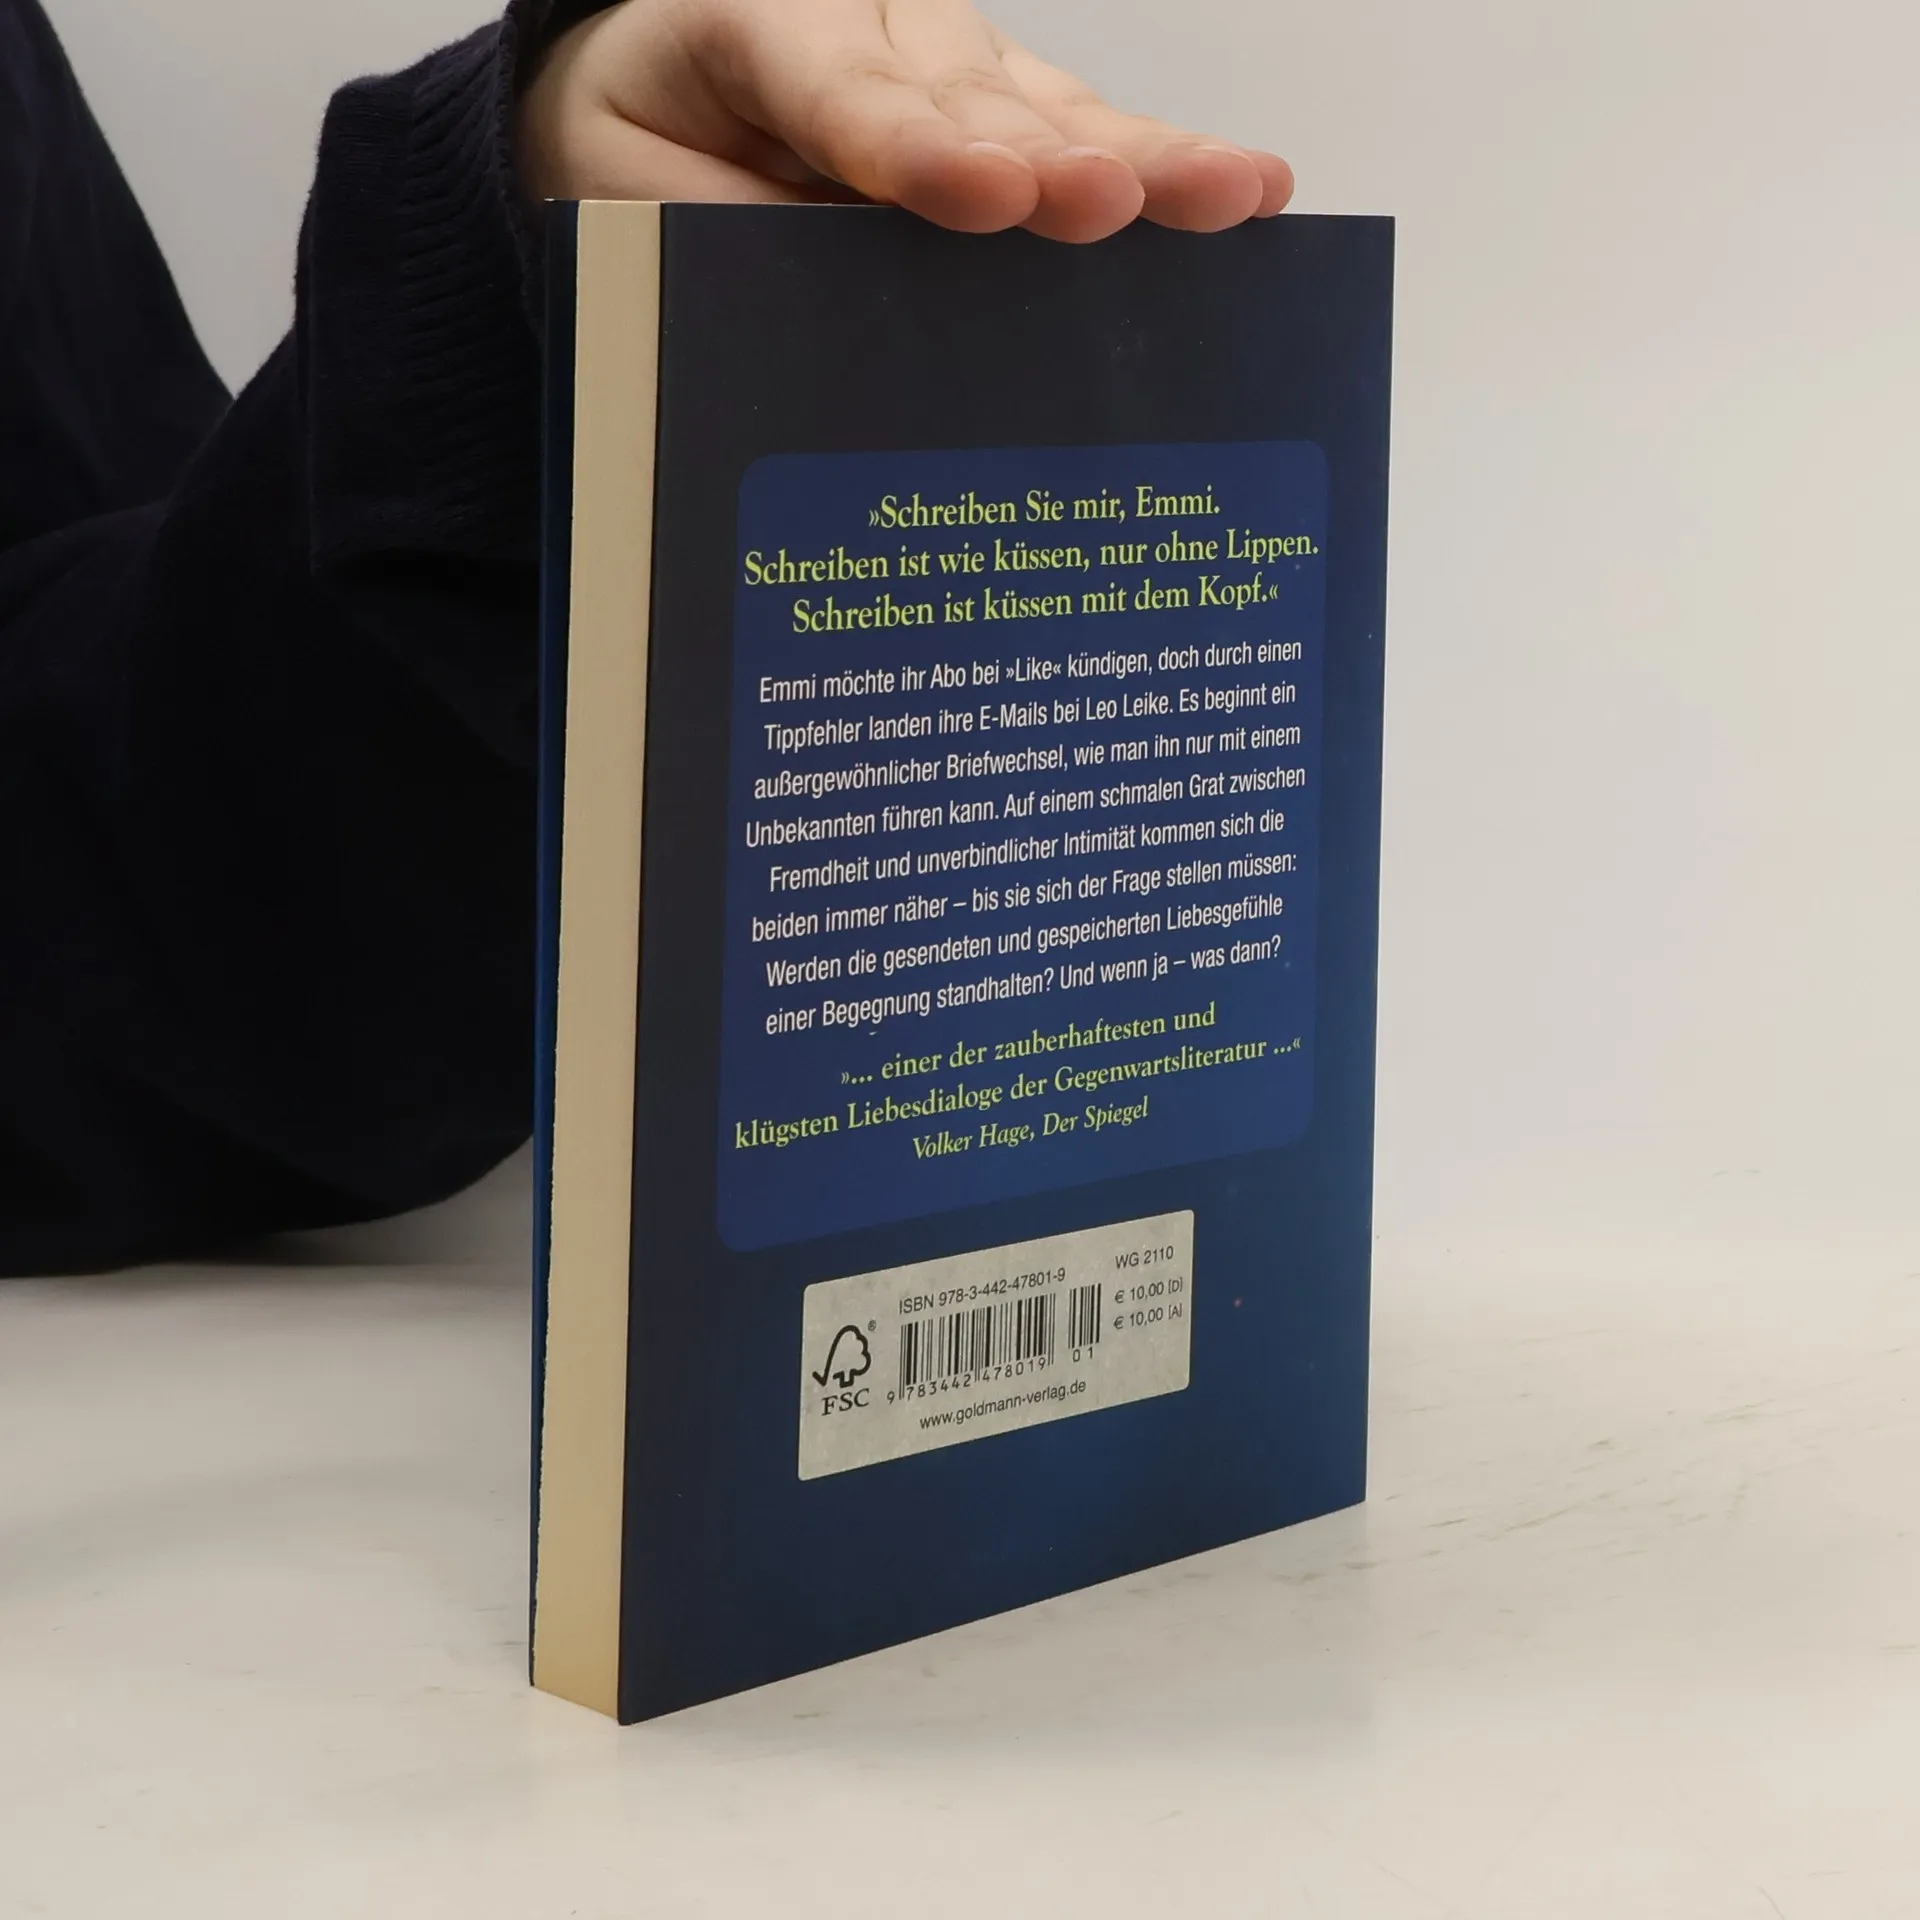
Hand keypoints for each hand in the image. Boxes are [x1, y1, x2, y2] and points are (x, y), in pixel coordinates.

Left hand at [516, 0, 1291, 242]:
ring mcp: (955, 63)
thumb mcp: (632, 196)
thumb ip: (723, 238)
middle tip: (1112, 204)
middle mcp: (878, 27)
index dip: (920, 150)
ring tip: (1232, 195)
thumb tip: (841, 316)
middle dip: (1052, 158)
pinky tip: (1248, 190)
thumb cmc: (647, 142)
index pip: (849, 98)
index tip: (987, 193)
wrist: (656, 85)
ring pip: (1052, 111)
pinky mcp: (1009, 103)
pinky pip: (1085, 132)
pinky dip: (1161, 169)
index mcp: (760, 28)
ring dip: (1145, 160)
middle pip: (975, 100)